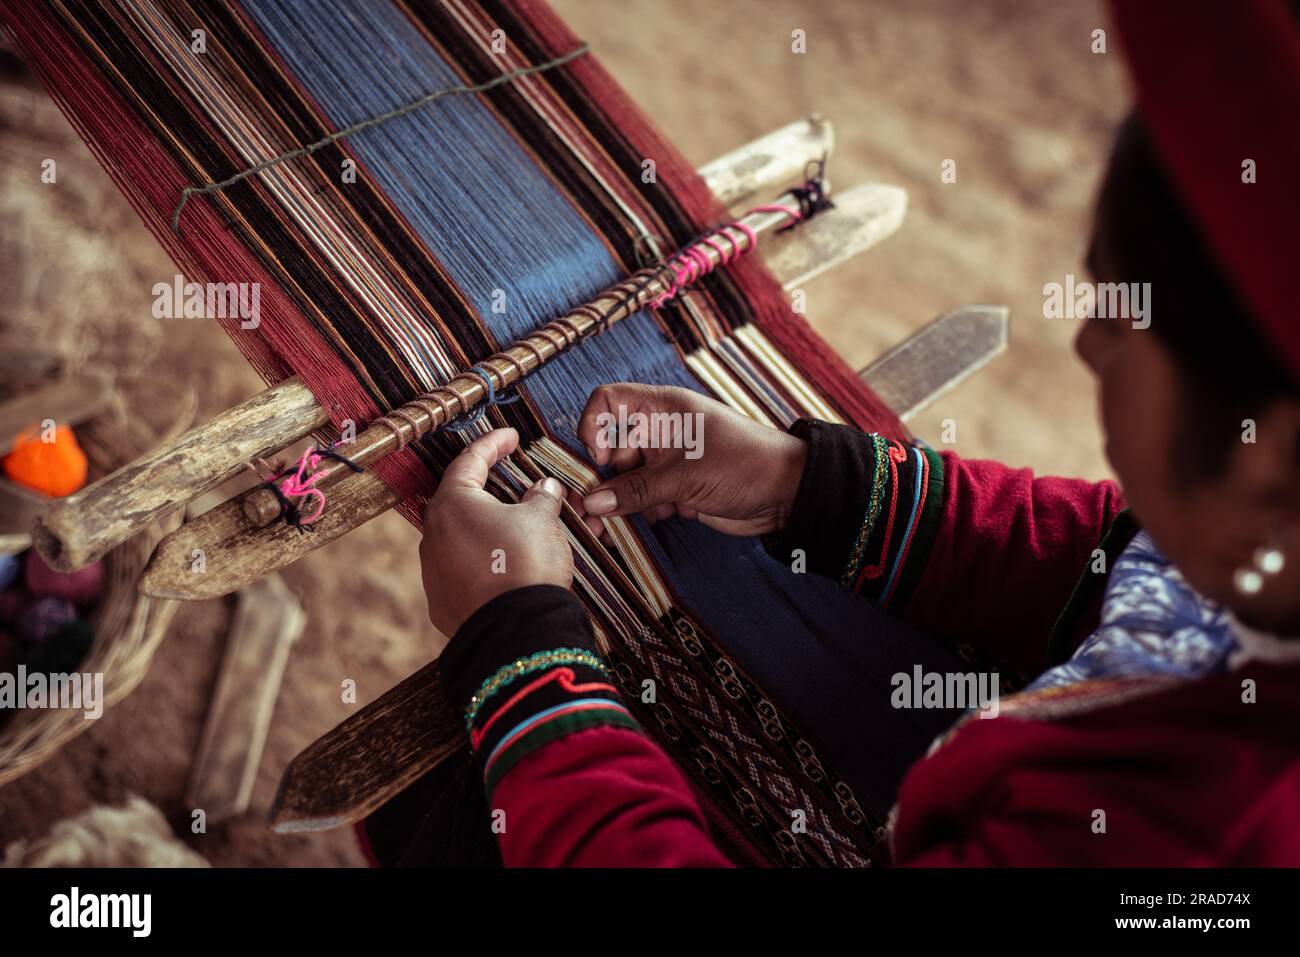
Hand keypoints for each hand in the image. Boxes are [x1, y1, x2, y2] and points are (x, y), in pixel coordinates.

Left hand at [420, 428, 572, 635]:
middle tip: (511, 480)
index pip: (470, 460)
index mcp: (453, 503)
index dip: (494, 444)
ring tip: (516, 529)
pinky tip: (504, 565)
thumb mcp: (542, 519)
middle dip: (487, 488)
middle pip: (459, 499)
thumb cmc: (526, 565)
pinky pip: (461, 570)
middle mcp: (433, 534)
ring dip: (485, 528)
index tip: (511, 437)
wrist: (516, 633)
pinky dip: (482, 561)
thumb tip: (544, 489)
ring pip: (459, 537)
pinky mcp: (441, 602)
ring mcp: (433, 571)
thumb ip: (541, 497)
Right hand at [574, 383, 807, 536]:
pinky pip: (644, 499)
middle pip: (613, 449)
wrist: (787, 494)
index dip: (595, 426)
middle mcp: (661, 432)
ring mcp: (668, 462)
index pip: (610, 401)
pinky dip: (637, 514)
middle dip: (600, 481)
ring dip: (615, 504)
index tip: (601, 459)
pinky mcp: (676, 489)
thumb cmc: (743, 464)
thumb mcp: (684, 477)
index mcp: (662, 410)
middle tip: (588, 514)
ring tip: (602, 532)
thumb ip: (636, 490)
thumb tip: (592, 503)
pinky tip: (635, 530)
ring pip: (626, 480)